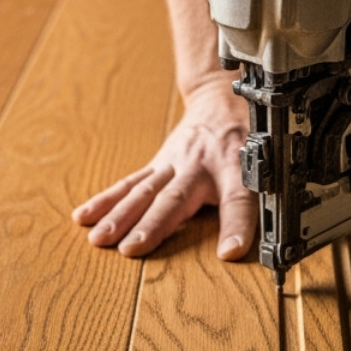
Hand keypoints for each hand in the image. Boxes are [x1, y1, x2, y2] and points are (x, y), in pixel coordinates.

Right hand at [73, 76, 255, 258]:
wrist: (222, 99)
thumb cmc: (246, 138)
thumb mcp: (265, 165)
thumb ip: (262, 202)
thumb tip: (260, 241)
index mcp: (234, 167)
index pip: (239, 198)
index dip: (236, 224)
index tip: (231, 251)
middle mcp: (198, 165)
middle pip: (175, 198)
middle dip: (153, 224)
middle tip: (133, 248)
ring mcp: (173, 164)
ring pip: (145, 190)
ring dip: (121, 215)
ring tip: (101, 238)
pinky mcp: (156, 165)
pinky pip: (129, 183)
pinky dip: (106, 199)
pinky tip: (84, 216)